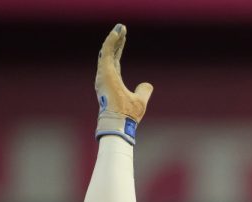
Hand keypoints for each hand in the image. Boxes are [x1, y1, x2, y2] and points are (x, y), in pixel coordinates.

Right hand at [95, 24, 152, 144]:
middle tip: (121, 29)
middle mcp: (106, 77)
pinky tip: (116, 32)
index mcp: (113, 82)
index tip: (122, 38)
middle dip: (116, 41)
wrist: (120, 122)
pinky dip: (111, 41)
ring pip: (107, 51)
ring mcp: (104, 74)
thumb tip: (147, 84)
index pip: (115, 62)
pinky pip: (107, 52)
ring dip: (113, 39)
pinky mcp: (105, 72)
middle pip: (111, 54)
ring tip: (119, 28)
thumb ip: (143, 91)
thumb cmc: (128, 115)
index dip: (118, 50)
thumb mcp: (140, 100)